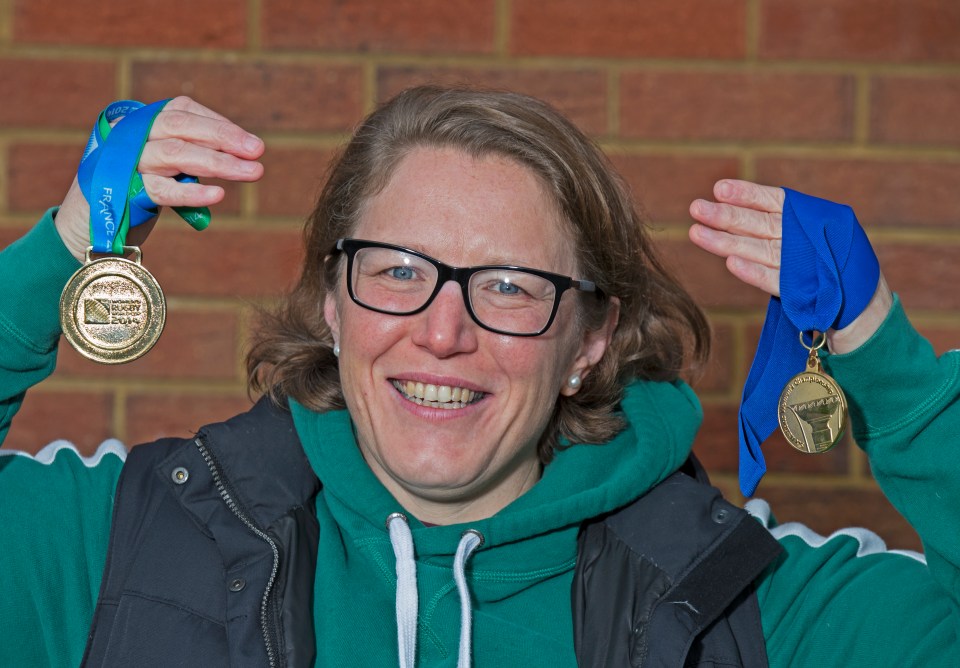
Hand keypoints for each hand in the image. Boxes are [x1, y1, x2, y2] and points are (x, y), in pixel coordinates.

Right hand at [55, 96, 264, 261]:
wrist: (89, 224)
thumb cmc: (134, 190)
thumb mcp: (163, 167)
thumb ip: (191, 157)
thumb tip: (241, 157)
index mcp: (142, 122)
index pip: (184, 110)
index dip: (219, 124)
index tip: (251, 144)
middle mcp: (131, 135)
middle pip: (182, 127)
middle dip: (224, 138)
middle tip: (258, 152)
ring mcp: (125, 162)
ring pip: (176, 154)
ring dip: (219, 163)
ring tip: (252, 172)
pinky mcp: (122, 192)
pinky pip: (162, 190)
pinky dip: (192, 191)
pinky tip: (218, 195)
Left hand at [688, 179, 891, 353]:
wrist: (866, 313)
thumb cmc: (832, 272)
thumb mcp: (810, 243)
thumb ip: (779, 229)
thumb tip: (731, 217)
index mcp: (814, 221)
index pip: (777, 202)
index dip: (748, 194)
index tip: (718, 189)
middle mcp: (812, 239)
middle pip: (762, 224)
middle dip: (727, 215)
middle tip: (696, 208)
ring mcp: (809, 267)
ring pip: (761, 250)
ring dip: (727, 242)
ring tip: (697, 232)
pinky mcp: (806, 295)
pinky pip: (775, 281)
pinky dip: (753, 273)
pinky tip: (730, 265)